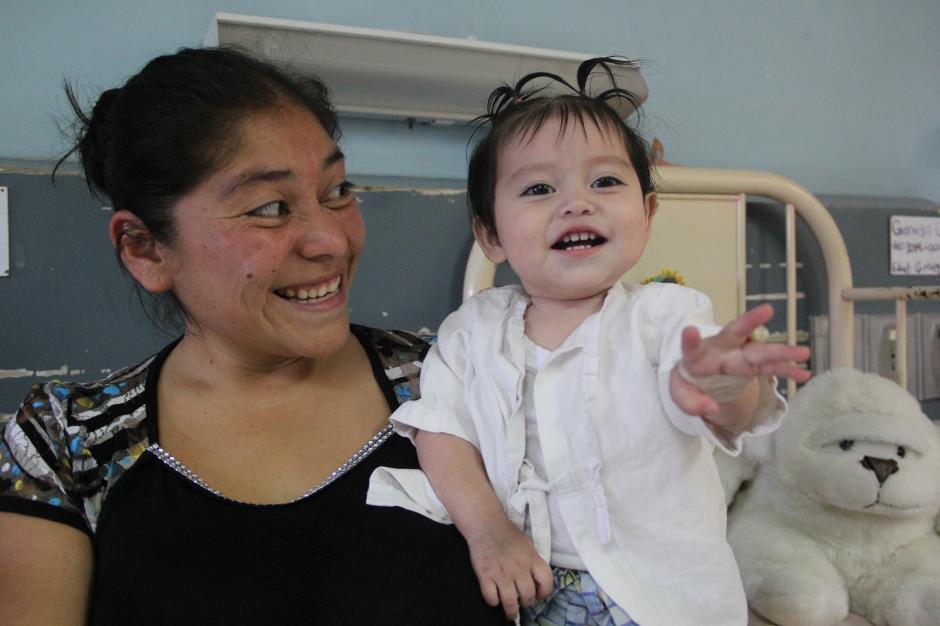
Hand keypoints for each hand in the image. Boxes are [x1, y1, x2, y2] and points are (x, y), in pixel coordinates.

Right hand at [465, 518, 552, 619]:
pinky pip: (491, 598)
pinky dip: (494, 602)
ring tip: (510, 611)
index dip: (545, 592)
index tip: (540, 595)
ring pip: (510, 602)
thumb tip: (537, 579)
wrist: (486, 525)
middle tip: (523, 601)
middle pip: (528, 596)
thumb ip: (533, 562)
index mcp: (531, 558)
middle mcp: (518, 568)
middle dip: (527, 603)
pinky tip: (495, 598)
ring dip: (511, 610)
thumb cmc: (507, 534)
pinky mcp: (485, 576)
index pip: (546, 581)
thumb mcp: (528, 545)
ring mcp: (501, 573)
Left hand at [671, 304, 810, 420]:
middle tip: (767, 310)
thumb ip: (691, 403)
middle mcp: (720, 348)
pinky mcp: (751, 365)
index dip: (690, 340)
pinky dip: (787, 370)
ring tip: (804, 352)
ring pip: (761, 350)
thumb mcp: (681, 394)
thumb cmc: (688, 381)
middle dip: (750, 322)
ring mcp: (738, 355)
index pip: (691, 347)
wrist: (699, 377)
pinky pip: (771, 367)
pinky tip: (804, 373)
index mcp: (697, 355)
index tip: (689, 331)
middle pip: (734, 333)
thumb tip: (711, 408)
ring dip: (781, 351)